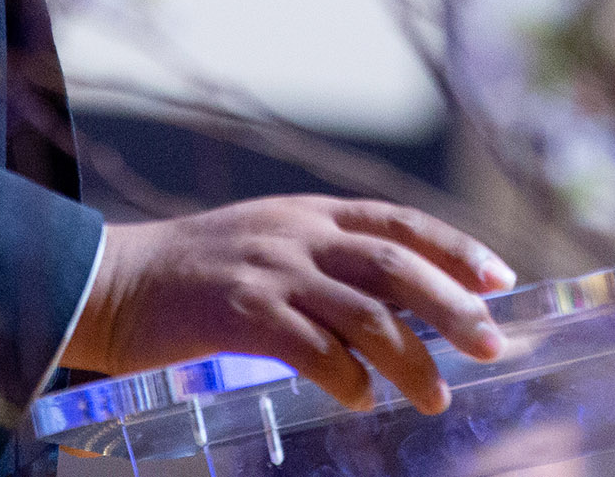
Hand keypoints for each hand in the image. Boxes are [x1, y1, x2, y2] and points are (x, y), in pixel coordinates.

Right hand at [59, 197, 516, 414]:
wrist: (113, 280)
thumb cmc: (195, 273)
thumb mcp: (268, 243)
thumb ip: (325, 262)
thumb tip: (395, 305)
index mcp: (310, 215)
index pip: (401, 223)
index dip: (456, 249)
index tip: (501, 279)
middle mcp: (298, 235)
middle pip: (397, 266)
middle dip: (453, 306)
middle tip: (490, 345)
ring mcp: (270, 271)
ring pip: (365, 313)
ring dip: (410, 358)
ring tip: (436, 395)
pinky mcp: (240, 311)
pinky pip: (311, 348)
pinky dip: (346, 377)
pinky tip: (362, 399)